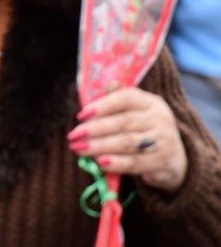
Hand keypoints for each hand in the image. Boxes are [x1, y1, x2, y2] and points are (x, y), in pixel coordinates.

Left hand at [69, 88, 187, 192]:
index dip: (102, 105)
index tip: (81, 115)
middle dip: (95, 129)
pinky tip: (99, 162)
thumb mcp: (135, 112)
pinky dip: (116, 163)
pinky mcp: (162, 161)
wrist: (173, 159)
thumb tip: (109, 83)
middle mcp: (160, 118)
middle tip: (73, 135)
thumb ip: (118, 99)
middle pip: (124, 122)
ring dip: (100, 146)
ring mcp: (163, 140)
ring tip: (79, 148)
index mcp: (151, 102)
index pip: (127, 98)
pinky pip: (135, 162)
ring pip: (127, 142)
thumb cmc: (143, 131)